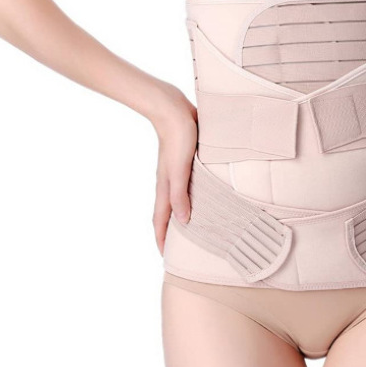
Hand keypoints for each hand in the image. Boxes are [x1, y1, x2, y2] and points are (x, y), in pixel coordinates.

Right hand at [151, 100, 197, 255]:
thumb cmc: (178, 138)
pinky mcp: (185, 159)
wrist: (172, 109)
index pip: (161, 220)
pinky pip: (187, 184)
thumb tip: (184, 221)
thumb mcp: (180, 169)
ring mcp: (176, 171)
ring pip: (178, 198)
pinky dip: (192, 194)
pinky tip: (204, 193)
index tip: (166, 257)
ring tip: (195, 225)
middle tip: (182, 247)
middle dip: (172, 231)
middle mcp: (168, 182)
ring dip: (183, 213)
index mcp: (165, 187)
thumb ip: (180, 194)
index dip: (162, 239)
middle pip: (168, 212)